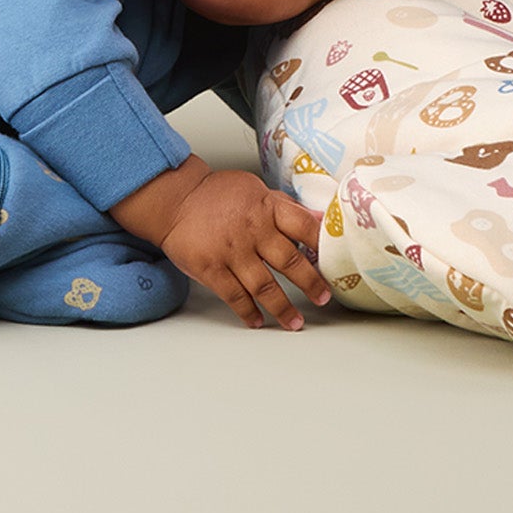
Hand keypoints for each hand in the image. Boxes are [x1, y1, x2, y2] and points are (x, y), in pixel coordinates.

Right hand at [121, 164, 328, 329]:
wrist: (176, 199)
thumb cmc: (217, 195)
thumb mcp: (255, 190)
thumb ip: (285, 207)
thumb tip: (319, 220)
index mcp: (267, 207)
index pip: (303, 226)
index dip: (322, 245)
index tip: (335, 262)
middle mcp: (253, 230)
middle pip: (289, 261)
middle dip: (310, 283)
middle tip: (323, 298)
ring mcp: (232, 251)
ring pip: (264, 286)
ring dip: (282, 308)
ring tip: (295, 322)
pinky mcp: (211, 268)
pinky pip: (235, 296)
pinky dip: (248, 312)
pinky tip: (258, 321)